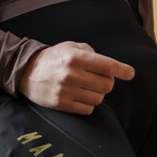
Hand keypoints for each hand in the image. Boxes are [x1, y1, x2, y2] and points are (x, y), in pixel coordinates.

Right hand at [17, 41, 135, 114]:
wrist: (26, 72)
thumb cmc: (54, 58)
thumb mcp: (71, 47)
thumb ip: (91, 53)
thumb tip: (110, 67)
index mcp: (76, 57)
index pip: (106, 65)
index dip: (122, 70)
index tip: (130, 73)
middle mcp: (71, 74)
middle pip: (107, 85)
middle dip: (107, 82)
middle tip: (100, 79)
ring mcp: (65, 90)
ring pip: (98, 98)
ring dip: (97, 94)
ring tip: (87, 87)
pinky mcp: (61, 104)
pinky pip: (87, 109)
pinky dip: (88, 104)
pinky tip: (81, 96)